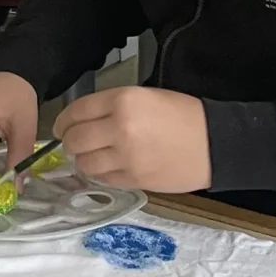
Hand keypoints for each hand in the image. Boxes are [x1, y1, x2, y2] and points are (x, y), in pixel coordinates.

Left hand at [53, 87, 210, 190]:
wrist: (214, 143)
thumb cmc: (183, 114)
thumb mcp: (145, 96)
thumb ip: (112, 106)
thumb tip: (83, 121)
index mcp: (122, 102)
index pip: (76, 112)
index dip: (63, 121)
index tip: (61, 127)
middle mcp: (119, 129)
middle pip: (75, 140)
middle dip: (69, 142)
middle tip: (74, 143)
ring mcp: (126, 158)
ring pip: (85, 164)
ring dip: (83, 161)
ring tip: (91, 157)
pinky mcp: (134, 180)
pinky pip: (104, 179)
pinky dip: (101, 174)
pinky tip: (108, 167)